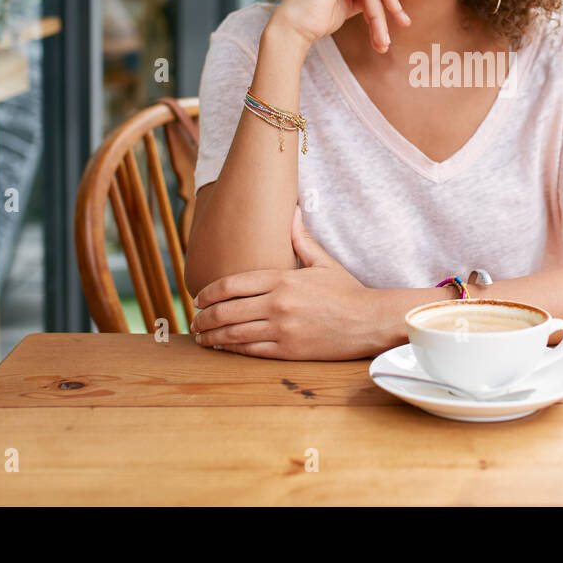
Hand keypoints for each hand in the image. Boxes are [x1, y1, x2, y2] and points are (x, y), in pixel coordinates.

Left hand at [189, 206, 380, 359]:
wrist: (369, 321)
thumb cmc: (346, 291)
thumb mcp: (323, 262)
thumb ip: (301, 239)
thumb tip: (293, 211)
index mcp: (282, 278)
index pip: (231, 284)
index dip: (208, 293)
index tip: (198, 298)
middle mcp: (277, 303)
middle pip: (225, 310)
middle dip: (203, 317)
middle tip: (193, 321)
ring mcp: (281, 328)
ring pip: (233, 333)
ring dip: (211, 335)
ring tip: (200, 337)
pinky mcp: (288, 350)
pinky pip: (250, 351)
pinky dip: (230, 350)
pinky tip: (221, 348)